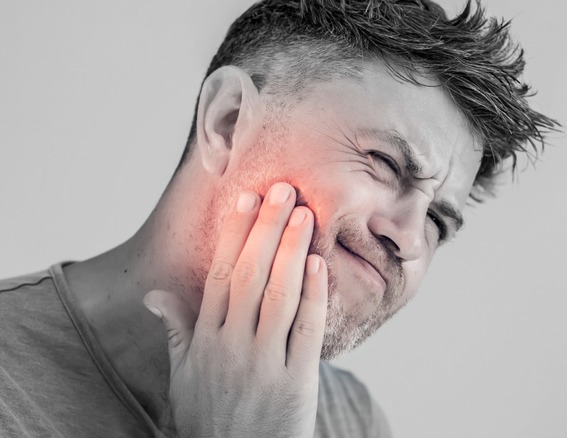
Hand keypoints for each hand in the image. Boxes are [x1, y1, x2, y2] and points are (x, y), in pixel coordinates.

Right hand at [143, 182, 327, 436]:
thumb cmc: (210, 418)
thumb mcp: (183, 377)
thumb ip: (176, 331)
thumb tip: (155, 295)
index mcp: (204, 341)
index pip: (221, 275)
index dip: (235, 234)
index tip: (246, 198)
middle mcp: (230, 347)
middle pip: (250, 276)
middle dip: (266, 228)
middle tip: (282, 188)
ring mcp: (262, 364)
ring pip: (278, 296)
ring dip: (292, 250)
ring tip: (304, 212)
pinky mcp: (294, 383)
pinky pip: (305, 331)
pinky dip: (314, 295)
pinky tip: (320, 264)